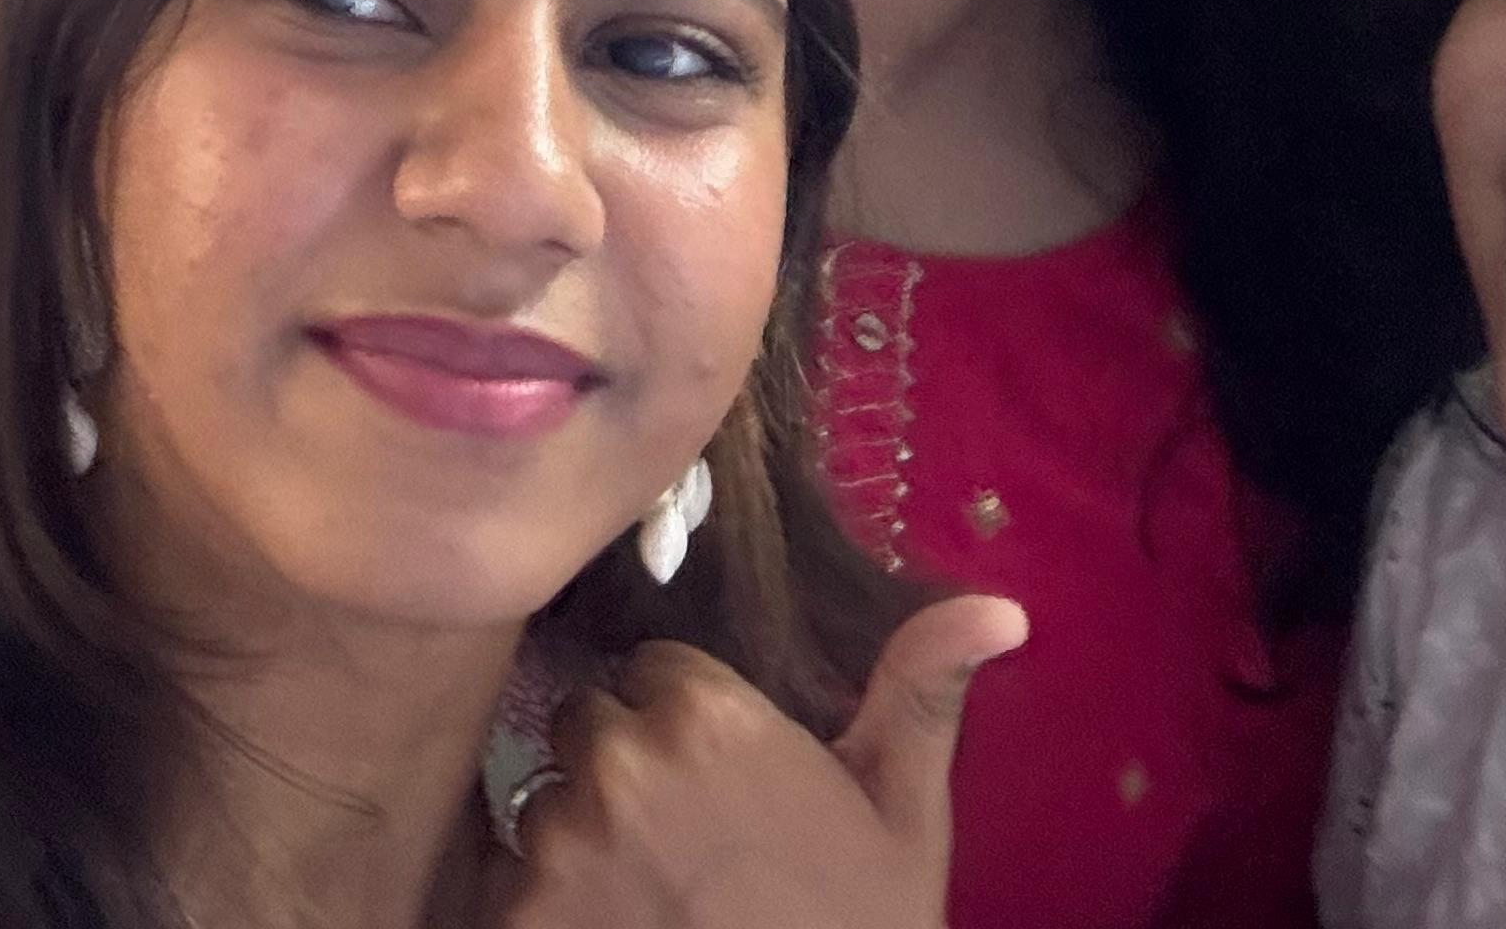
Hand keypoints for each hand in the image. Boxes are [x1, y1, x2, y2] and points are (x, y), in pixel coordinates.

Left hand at [499, 597, 1023, 928]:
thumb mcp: (905, 819)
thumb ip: (920, 696)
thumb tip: (998, 608)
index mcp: (708, 716)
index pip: (651, 666)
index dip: (682, 715)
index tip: (719, 772)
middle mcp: (620, 761)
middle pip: (586, 720)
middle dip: (622, 763)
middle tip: (683, 836)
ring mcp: (559, 844)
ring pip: (542, 796)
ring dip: (578, 833)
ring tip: (648, 891)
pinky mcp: (518, 917)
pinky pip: (507, 878)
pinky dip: (542, 903)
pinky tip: (609, 927)